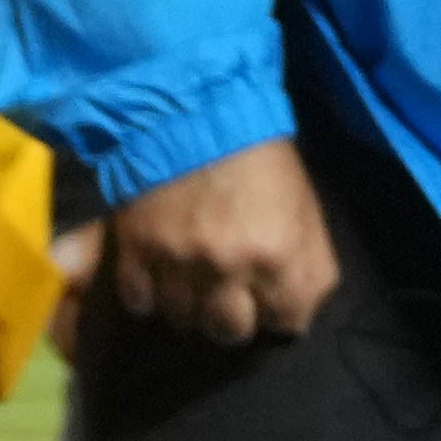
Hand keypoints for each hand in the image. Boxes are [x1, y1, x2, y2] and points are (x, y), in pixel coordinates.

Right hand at [95, 133, 339, 348]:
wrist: (194, 108)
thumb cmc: (260, 152)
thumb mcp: (303, 203)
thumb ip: (303, 257)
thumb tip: (296, 302)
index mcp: (282, 253)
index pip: (290, 321)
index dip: (284, 314)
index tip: (276, 305)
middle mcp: (231, 268)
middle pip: (232, 332)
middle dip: (237, 320)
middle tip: (233, 299)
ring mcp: (180, 264)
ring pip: (185, 322)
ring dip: (192, 308)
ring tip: (195, 286)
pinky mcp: (137, 254)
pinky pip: (142, 302)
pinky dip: (151, 296)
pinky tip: (160, 277)